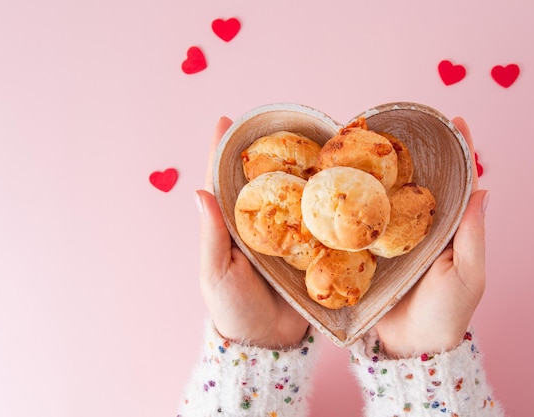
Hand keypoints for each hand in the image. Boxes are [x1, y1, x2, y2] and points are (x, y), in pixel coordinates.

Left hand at [195, 117, 309, 348]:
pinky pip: (315, 220)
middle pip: (261, 180)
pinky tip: (335, 181)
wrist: (267, 342)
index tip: (224, 121)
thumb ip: (212, 235)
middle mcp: (257, 225)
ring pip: (291, 194)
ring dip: (299, 169)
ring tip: (312, 140)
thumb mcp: (215, 273)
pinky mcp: (308, 249)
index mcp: (230, 227)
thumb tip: (198, 192)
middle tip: (277, 120)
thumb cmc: (232, 308)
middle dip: (267, 150)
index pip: (222, 182)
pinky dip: (322, 200)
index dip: (223, 151)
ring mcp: (284, 235)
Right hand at [374, 117, 488, 356]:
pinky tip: (346, 183)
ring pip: (390, 197)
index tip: (455, 120)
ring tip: (370, 142)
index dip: (460, 151)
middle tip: (403, 124)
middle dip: (416, 152)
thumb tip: (484, 189)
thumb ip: (472, 235)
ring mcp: (394, 238)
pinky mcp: (370, 250)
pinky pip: (365, 221)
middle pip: (421, 182)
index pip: (459, 183)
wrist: (410, 345)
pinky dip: (357, 201)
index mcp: (450, 230)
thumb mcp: (467, 275)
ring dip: (382, 171)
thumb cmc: (446, 312)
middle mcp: (422, 228)